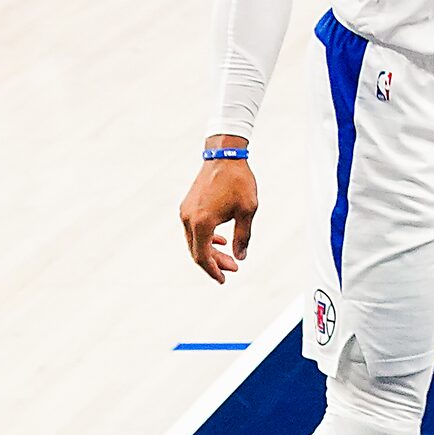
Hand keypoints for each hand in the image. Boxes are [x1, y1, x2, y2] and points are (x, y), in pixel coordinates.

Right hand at [178, 154, 258, 282]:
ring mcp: (185, 212)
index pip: (203, 256)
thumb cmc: (238, 181)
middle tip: (233, 268)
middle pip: (198, 251)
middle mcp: (188, 219)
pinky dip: (206, 238)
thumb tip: (241, 257)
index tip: (224, 279)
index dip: (213, 270)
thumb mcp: (247, 210)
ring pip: (195, 241)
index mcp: (201, 222)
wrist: (225, 155)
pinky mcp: (187, 206)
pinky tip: (220, 240)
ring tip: (229, 256)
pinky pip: (194, 229)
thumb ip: (243, 237)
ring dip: (211, 251)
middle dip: (215, 262)